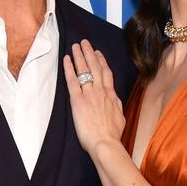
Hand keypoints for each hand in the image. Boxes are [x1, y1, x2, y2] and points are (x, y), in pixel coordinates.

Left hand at [63, 40, 124, 154]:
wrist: (106, 143)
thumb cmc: (113, 134)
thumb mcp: (120, 116)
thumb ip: (116, 104)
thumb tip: (114, 97)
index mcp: (111, 95)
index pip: (106, 73)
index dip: (101, 61)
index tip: (98, 52)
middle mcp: (100, 91)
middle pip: (95, 67)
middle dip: (89, 53)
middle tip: (84, 42)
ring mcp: (89, 94)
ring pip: (84, 70)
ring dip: (80, 56)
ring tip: (75, 45)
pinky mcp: (78, 100)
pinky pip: (73, 80)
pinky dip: (69, 68)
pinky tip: (66, 59)